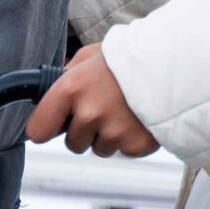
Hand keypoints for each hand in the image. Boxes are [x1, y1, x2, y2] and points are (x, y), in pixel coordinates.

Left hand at [25, 44, 157, 156]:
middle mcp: (89, 113)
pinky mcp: (135, 145)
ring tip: (123, 110)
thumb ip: (67, 76)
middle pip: (72, 144)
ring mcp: (113, 132)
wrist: (171, 64)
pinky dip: (129, 139)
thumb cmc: (127, 58)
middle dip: (84, 131)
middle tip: (102, 108)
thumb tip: (47, 93)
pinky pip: (123, 151)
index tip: (52, 125)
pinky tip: (137, 118)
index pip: (38, 130)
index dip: (46, 128)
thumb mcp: (89, 57)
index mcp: (70, 89)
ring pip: (99, 149)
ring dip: (107, 136)